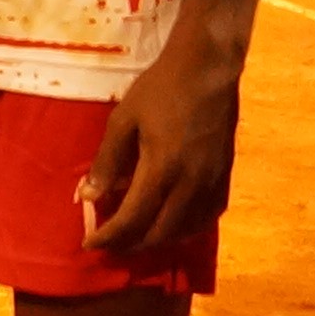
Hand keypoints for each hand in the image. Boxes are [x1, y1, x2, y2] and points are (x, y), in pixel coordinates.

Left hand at [82, 22, 241, 255]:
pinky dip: (186, 228)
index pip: (133, 220)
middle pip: (161, 233)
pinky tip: (171, 224)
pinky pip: (208, 216)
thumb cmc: (160, 90)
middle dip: (131, 245)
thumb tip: (88, 197)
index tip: (89, 244)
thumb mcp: (122, 121)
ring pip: (188, 230)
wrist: (208, 70)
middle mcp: (192, 184)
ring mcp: (214, 182)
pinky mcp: (226, 176)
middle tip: (109, 246)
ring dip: (159, 241)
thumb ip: (107, 162)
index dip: (110, 238)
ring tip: (135, 239)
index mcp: (163, 169)